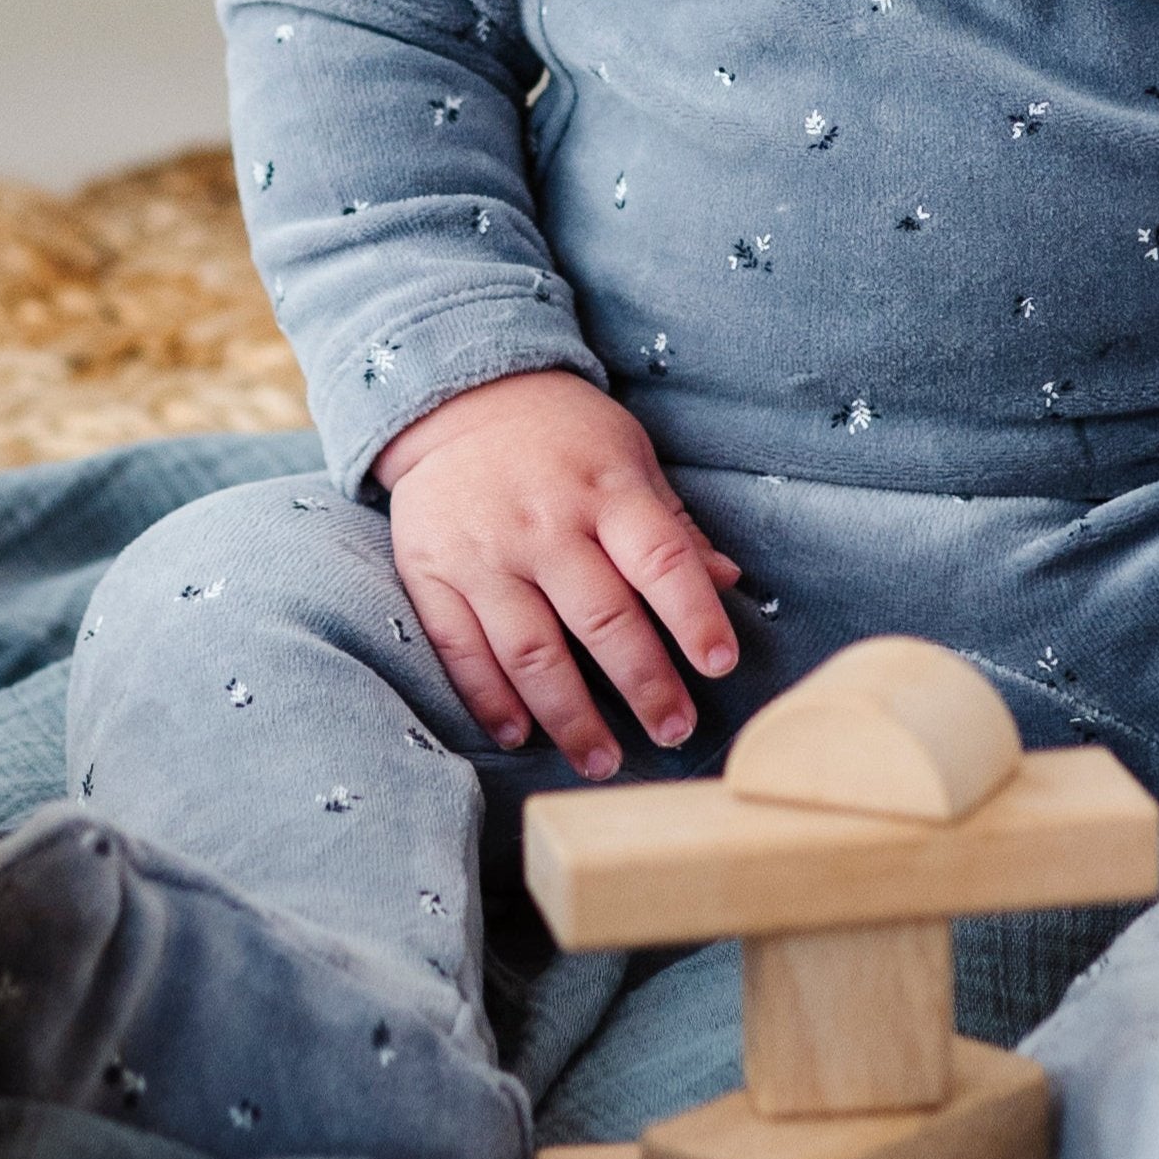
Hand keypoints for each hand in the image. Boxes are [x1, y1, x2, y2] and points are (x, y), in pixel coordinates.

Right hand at [373, 372, 746, 781]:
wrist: (455, 398)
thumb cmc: (560, 434)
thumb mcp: (628, 456)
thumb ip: (673, 525)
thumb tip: (728, 582)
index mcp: (604, 490)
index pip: (660, 561)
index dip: (695, 617)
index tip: (720, 665)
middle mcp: (544, 525)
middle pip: (601, 620)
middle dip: (644, 685)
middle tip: (674, 732)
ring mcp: (484, 553)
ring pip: (532, 651)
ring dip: (570, 716)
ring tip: (602, 761)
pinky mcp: (431, 574)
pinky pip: (461, 649)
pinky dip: (490, 699)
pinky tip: (520, 735)